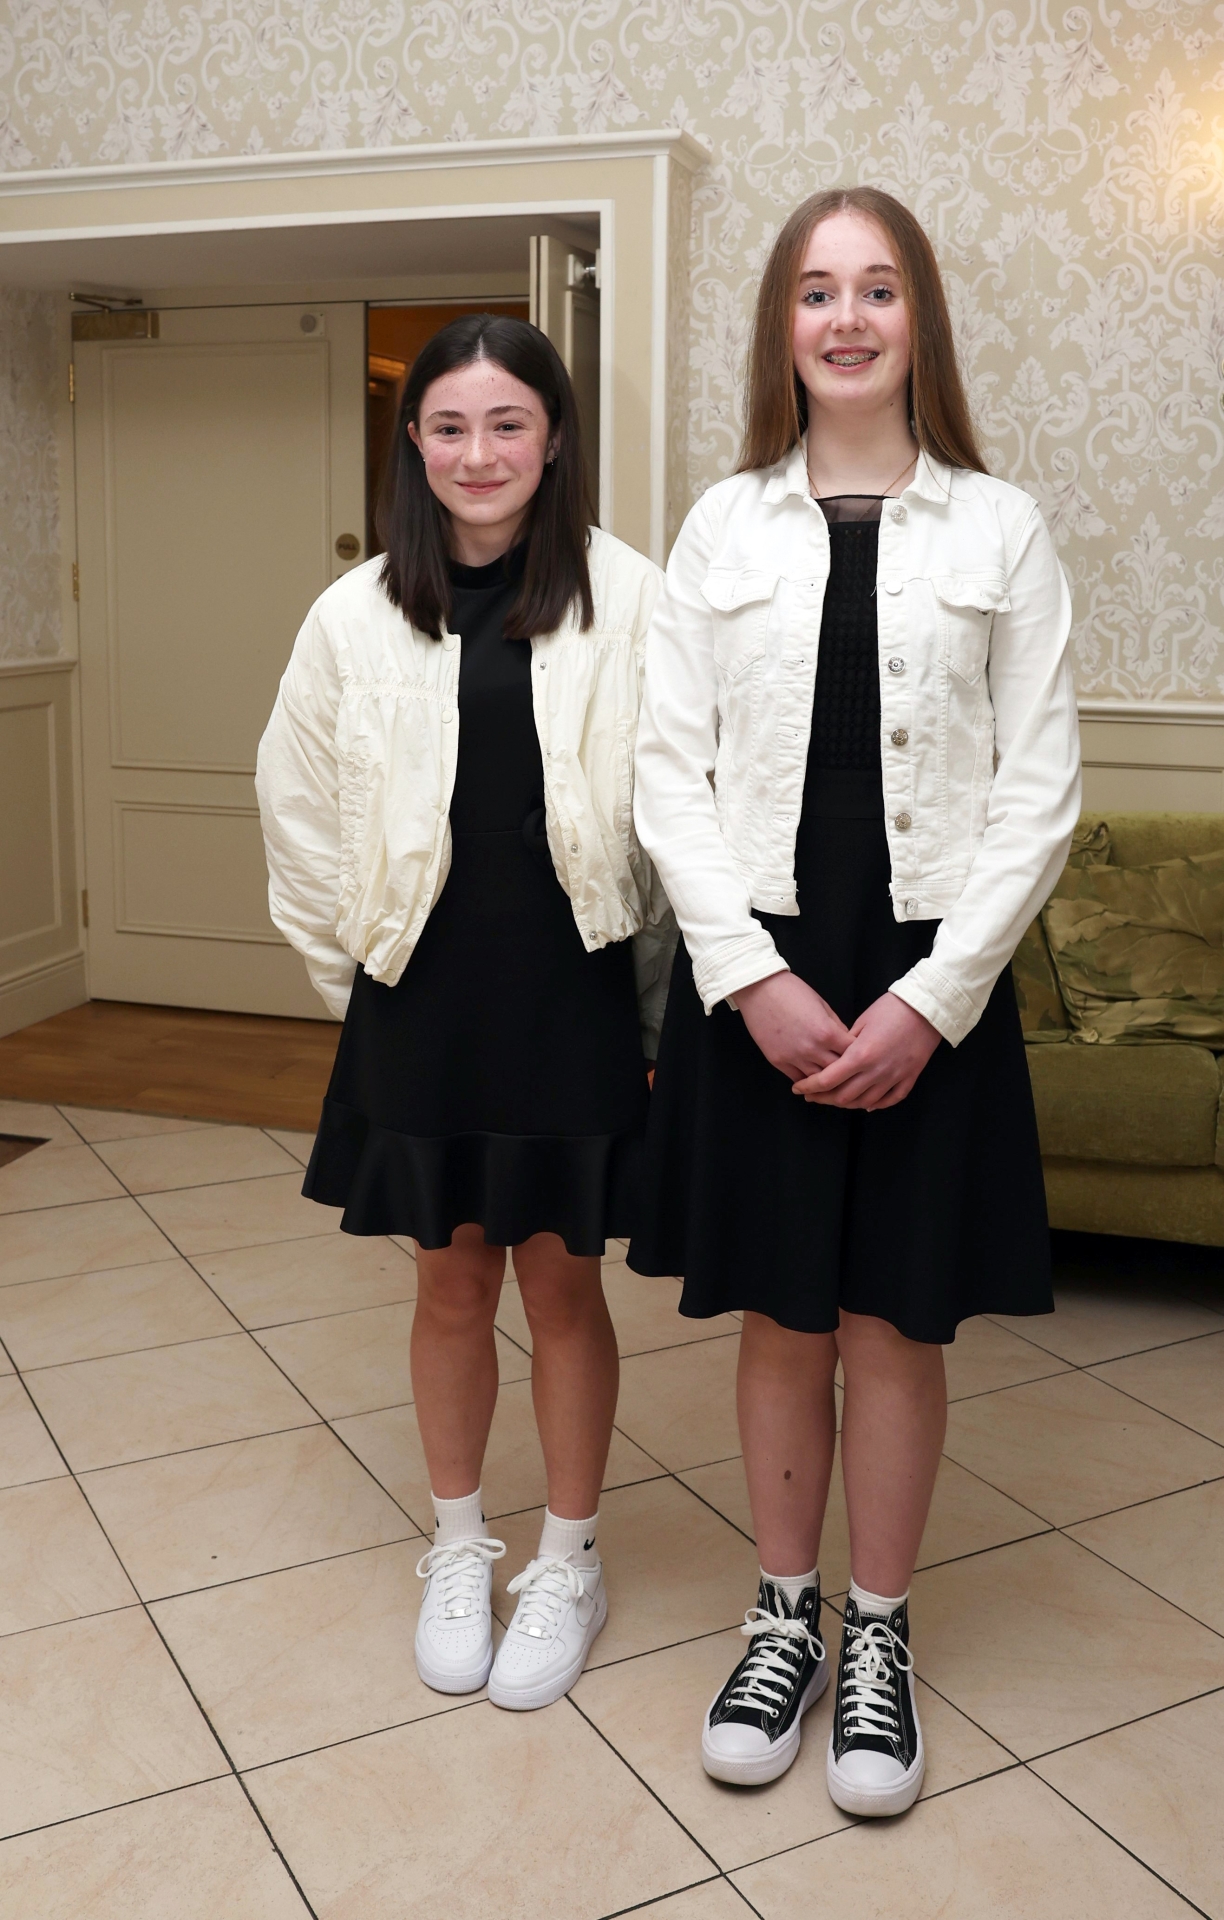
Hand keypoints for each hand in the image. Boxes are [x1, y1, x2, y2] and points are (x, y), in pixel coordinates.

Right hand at [734, 971, 850, 1080]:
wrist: (759, 989)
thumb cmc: (791, 991)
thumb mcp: (822, 1004)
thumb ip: (836, 1026)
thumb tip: (844, 1042)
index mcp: (827, 1032)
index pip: (852, 1053)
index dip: (859, 1054)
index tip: (861, 1056)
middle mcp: (812, 1049)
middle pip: (838, 1071)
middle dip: (846, 1071)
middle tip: (850, 1072)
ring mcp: (794, 1057)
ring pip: (818, 1080)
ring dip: (826, 1080)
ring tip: (833, 1080)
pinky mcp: (778, 1061)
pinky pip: (798, 1079)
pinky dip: (807, 1081)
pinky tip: (813, 1080)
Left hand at [792, 992, 940, 1110]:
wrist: (927, 1008)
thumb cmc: (892, 1008)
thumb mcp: (862, 1022)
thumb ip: (845, 1044)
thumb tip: (834, 1059)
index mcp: (860, 1055)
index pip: (828, 1080)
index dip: (810, 1087)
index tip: (799, 1089)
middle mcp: (876, 1071)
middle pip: (843, 1096)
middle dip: (824, 1098)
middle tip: (813, 1095)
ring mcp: (894, 1077)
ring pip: (865, 1102)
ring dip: (847, 1104)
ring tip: (835, 1099)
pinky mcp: (909, 1078)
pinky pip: (890, 1100)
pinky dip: (876, 1105)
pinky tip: (865, 1104)